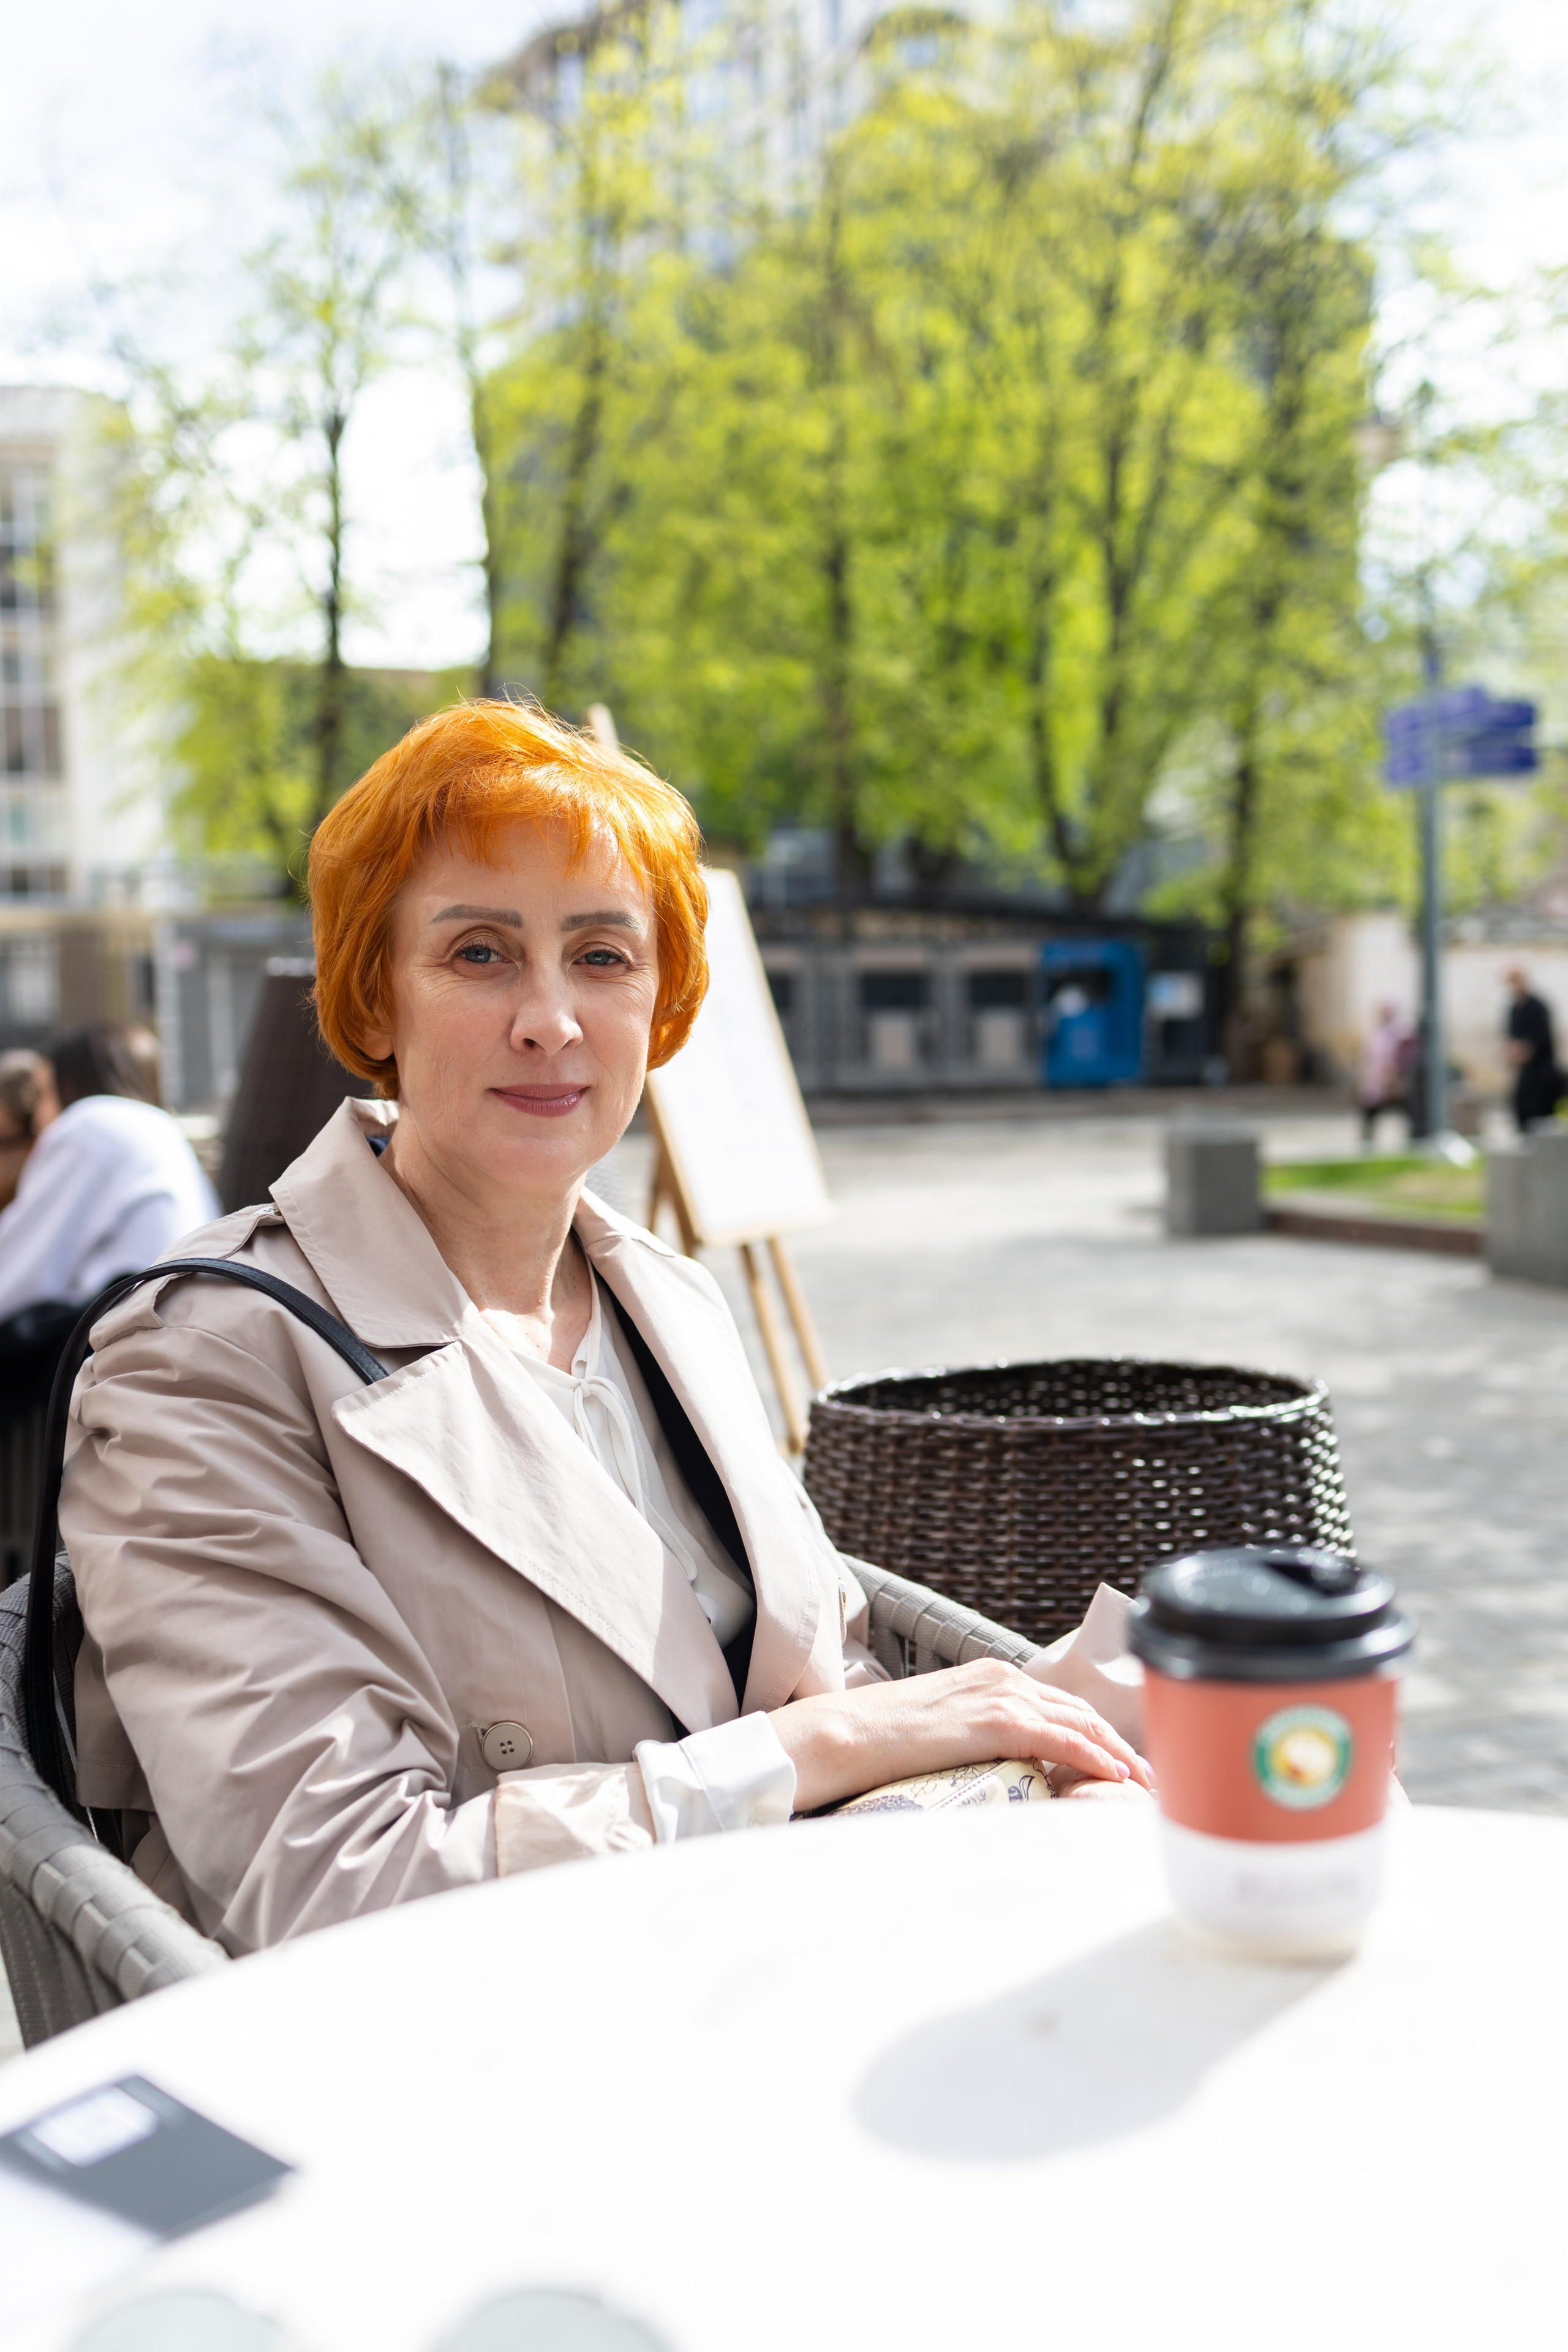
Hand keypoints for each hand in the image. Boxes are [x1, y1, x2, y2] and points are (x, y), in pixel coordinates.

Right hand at [769, 1658, 1155, 1814]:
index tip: (1124, 1764)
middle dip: (1120, 1745)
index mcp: (990, 1677)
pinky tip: (1116, 1777)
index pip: (1061, 1705)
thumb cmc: (882, 1739)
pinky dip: (1094, 1757)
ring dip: (1119, 1754)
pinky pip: (1061, 1740)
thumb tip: (1002, 1770)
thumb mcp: (941, 1730)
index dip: (1098, 1734)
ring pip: (1081, 1724)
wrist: (844, 1734)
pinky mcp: (995, 1721)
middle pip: (1081, 1711)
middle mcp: (1002, 1678)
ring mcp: (1000, 1696)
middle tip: (1149, 1779)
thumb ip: (976, 1738)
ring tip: (1145, 1785)